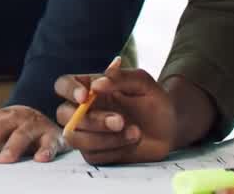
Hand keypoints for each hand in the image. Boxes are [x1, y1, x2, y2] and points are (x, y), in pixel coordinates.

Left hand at [0, 106, 62, 163]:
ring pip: (19, 133)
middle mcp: (6, 118)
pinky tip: (40, 159)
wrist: (35, 119)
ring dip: (12, 146)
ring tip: (5, 161)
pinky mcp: (48, 135)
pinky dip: (45, 149)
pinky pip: (48, 141)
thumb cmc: (1, 128)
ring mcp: (28, 125)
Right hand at [54, 63, 175, 163]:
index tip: (85, 96)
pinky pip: (93, 155)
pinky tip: (132, 141)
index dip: (69, 90)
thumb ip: (120, 78)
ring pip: (75, 138)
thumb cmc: (154, 101)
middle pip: (65, 115)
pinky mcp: (96, 152)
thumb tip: (96, 85)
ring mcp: (87, 133)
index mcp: (89, 88)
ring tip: (135, 132)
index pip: (63, 85)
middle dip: (92, 120)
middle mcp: (83, 110)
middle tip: (120, 121)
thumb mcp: (142, 82)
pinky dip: (114, 149)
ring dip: (104, 138)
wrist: (169, 128)